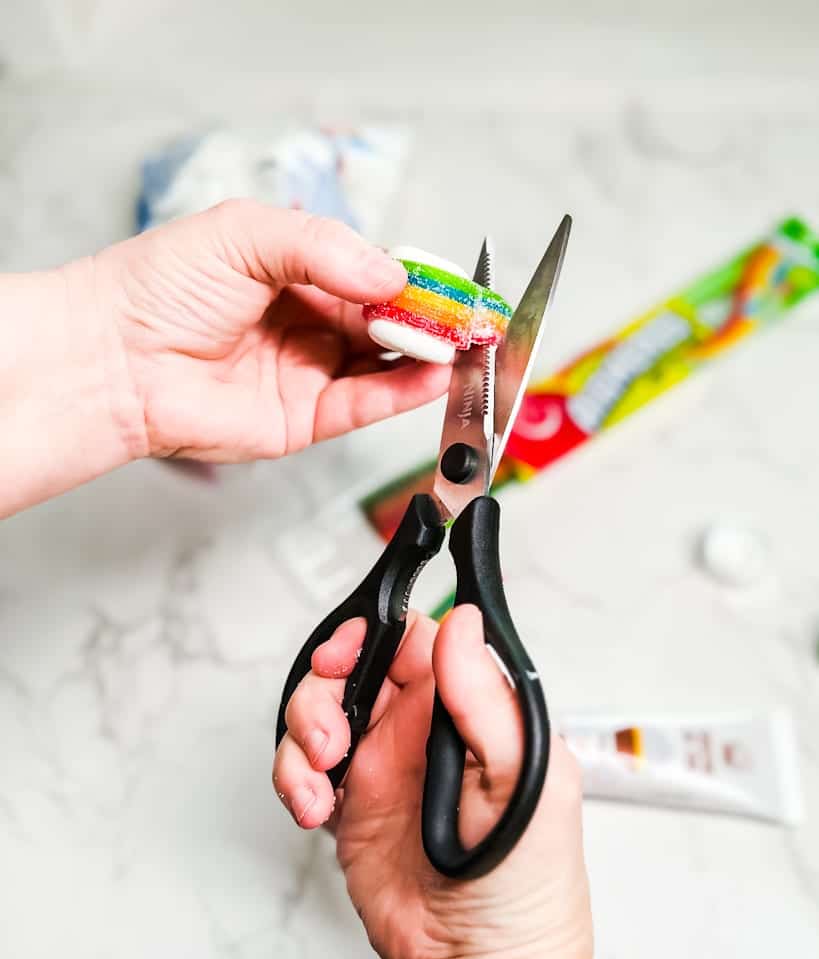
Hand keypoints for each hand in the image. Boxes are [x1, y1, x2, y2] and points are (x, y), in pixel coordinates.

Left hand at [94, 200, 448, 460]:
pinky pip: (365, 405)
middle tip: (468, 316)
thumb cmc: (160, 288)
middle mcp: (309, 323)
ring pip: (385, 365)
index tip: (451, 281)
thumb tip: (391, 278)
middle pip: (388, 321)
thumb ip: (324, 248)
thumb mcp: (247, 234)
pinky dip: (403, 392)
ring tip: (462, 344)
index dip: (414, 278)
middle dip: (431, 319)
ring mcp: (309, 372)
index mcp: (296, 273)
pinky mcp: (304, 419)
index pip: (372, 274)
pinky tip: (433, 374)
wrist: (115, 358)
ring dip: (427, 356)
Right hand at [273, 606, 592, 958]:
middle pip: (354, 670)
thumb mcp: (527, 775)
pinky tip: (316, 809)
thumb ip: (487, 697)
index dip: (371, 635)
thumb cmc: (528, 878)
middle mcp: (419, 730)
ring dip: (303, 737)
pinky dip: (295, 781)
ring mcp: (382, 768)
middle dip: (325, 686)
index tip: (347, 654)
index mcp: (464, 707)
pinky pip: (304, 771)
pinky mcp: (350, 808)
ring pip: (320, 716)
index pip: (410, 638)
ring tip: (323, 777)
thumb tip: (464, 623)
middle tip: (328, 727)